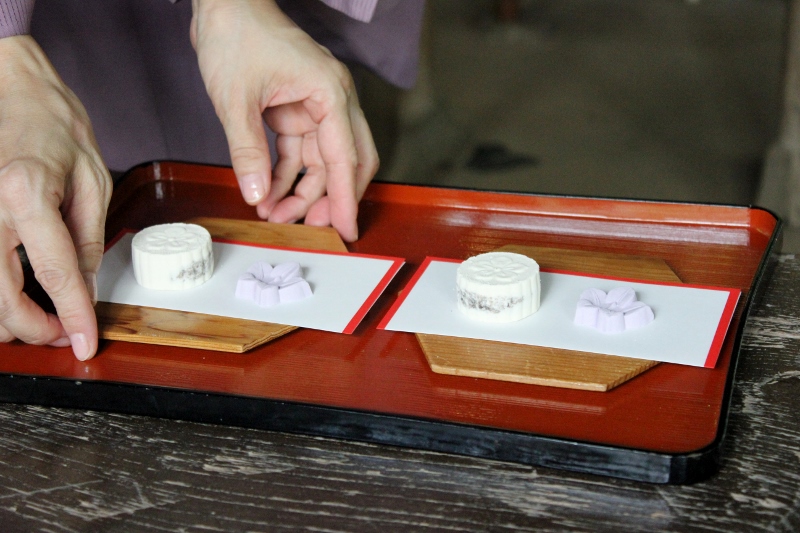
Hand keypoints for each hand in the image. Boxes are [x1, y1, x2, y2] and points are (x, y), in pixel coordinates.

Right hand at [0, 36, 111, 359]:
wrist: (11, 89)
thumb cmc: (52, 125)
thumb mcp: (92, 179)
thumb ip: (88, 238)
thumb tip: (87, 287)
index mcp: (26, 192)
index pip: (55, 272)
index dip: (72, 316)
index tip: (85, 341)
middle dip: (33, 329)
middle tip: (62, 333)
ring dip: (8, 318)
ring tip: (41, 318)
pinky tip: (16, 293)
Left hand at [191, 0, 377, 241]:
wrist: (223, 3)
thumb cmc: (236, 35)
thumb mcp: (235, 100)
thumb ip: (247, 152)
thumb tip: (257, 195)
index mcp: (330, 92)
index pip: (346, 157)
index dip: (346, 198)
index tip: (346, 230)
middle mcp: (332, 100)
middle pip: (348, 162)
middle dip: (331, 199)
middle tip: (312, 228)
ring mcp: (316, 106)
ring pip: (322, 163)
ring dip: (303, 191)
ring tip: (276, 215)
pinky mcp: (297, 110)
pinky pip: (300, 153)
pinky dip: (287, 176)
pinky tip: (269, 194)